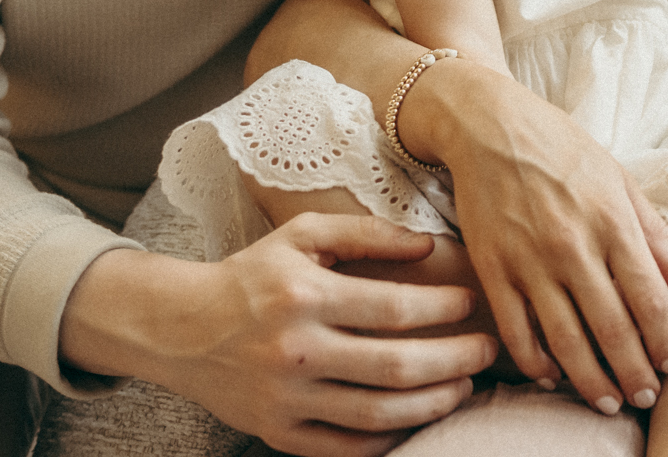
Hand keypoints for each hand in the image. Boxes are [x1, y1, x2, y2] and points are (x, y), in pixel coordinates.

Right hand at [61, 216, 497, 456]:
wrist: (180, 328)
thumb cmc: (253, 274)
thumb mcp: (303, 234)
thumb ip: (367, 233)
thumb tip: (428, 245)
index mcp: (306, 298)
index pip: (394, 309)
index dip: (444, 308)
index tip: (472, 302)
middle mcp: (296, 352)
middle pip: (396, 366)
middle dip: (455, 360)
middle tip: (486, 349)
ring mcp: (286, 399)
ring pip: (378, 415)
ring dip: (433, 404)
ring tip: (463, 386)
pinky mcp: (278, 433)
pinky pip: (346, 448)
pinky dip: (389, 438)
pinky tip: (417, 418)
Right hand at [409, 62, 667, 415]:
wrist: (489, 126)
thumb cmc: (560, 147)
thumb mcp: (617, 177)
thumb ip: (651, 230)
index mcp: (611, 220)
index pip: (648, 296)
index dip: (664, 338)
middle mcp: (573, 246)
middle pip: (612, 328)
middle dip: (634, 372)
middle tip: (646, 397)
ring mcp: (530, 262)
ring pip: (566, 340)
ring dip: (591, 380)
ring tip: (608, 402)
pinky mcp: (493, 270)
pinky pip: (517, 332)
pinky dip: (536, 363)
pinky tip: (552, 378)